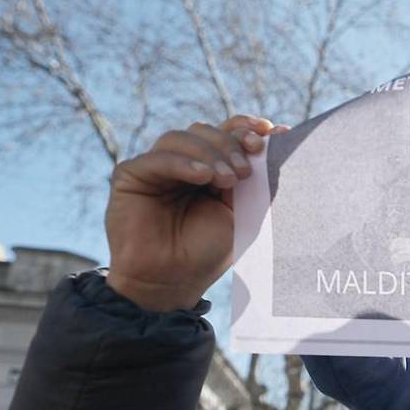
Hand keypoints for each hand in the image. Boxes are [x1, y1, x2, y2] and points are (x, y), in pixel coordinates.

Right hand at [105, 115, 286, 311]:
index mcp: (210, 170)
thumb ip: (254, 182)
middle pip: (206, 132)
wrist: (171, 282)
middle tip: (245, 169)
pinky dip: (183, 164)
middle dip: (230, 144)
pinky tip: (203, 177)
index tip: (269, 132)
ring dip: (210, 154)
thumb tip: (278, 140)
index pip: (226, 134)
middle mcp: (182, 164)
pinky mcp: (131, 175)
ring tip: (227, 179)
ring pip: (182, 138)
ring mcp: (156, 168)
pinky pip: (158, 159)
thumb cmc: (206, 253)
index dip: (245, 127)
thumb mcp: (241, 215)